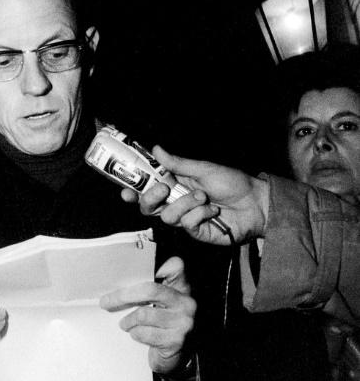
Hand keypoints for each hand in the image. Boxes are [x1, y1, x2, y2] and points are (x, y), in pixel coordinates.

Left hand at [99, 257, 195, 373]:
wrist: (175, 357)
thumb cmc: (161, 325)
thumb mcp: (161, 304)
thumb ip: (148, 289)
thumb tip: (118, 281)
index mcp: (181, 288)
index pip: (176, 268)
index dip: (163, 264)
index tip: (148, 265)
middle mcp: (186, 302)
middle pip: (149, 290)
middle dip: (122, 296)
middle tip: (105, 302)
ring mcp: (184, 322)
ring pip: (143, 314)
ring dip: (128, 321)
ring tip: (125, 324)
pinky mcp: (176, 341)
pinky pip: (144, 333)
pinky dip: (135, 334)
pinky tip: (136, 334)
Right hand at [120, 146, 268, 244]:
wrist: (256, 203)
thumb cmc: (233, 183)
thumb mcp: (203, 169)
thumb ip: (177, 163)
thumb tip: (156, 149)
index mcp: (175, 185)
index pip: (146, 190)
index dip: (132, 192)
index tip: (125, 191)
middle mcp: (176, 203)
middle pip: (148, 208)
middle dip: (151, 198)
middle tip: (164, 188)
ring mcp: (185, 219)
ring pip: (167, 216)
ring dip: (186, 203)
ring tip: (204, 197)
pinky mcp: (195, 232)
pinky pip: (186, 224)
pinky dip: (200, 214)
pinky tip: (213, 211)